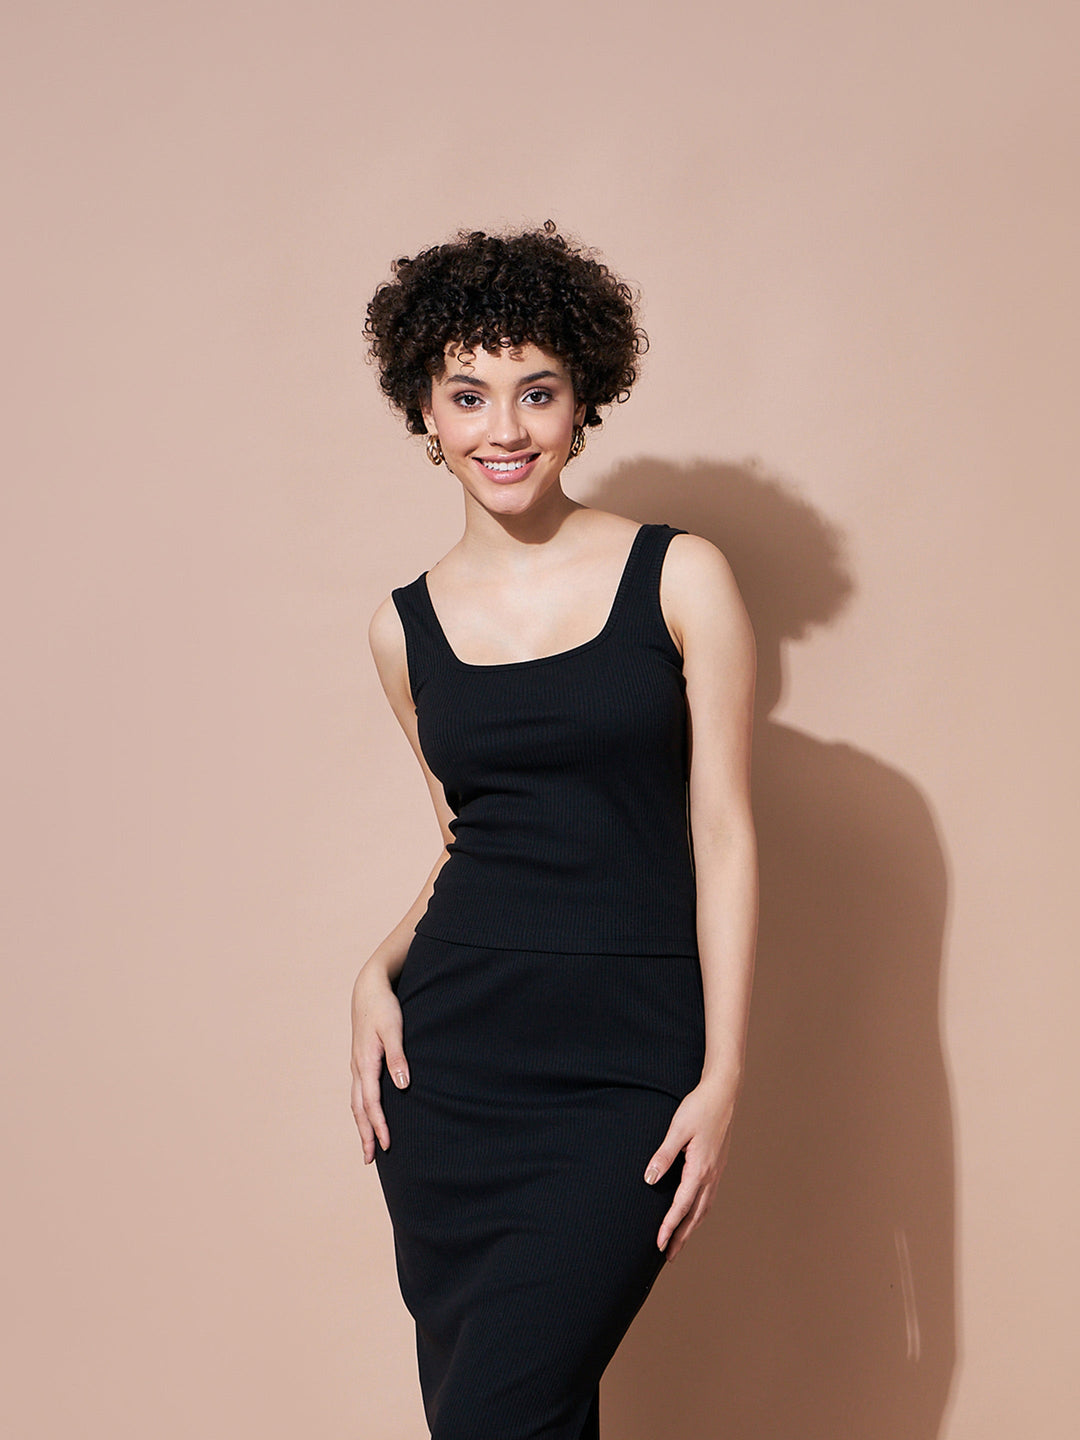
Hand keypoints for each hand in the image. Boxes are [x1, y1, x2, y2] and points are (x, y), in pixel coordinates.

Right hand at [350, 964, 409, 1163]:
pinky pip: (359, 1092)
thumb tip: (403, 1086)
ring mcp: (357, 1065)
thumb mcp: (393, 1029)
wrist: (368, 988)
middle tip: (370, 1159)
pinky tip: (368, 1115)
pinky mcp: (360, 1061)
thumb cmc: (384, 1008)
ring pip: (356, 1101)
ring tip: (367, 1145)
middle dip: (365, 1133)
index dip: (379, 1125)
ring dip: (362, 1124)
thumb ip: (398, 1057)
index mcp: (365, 1063)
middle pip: (359, 1108)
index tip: (387, 1144)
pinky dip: (362, 1109)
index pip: (371, 1102)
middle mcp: (357, 1067)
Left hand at [643, 1067, 740, 1259]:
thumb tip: (649, 1180)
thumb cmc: (698, 1108)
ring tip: (679, 1241)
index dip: (669, 1227)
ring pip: (704, 1208)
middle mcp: (711, 1175)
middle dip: (681, 1236)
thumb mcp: (677, 1129)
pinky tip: (694, 1214)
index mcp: (700, 1169)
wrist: (723, 1094)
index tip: (658, 1245)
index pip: (682, 1206)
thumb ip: (663, 1155)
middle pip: (695, 1215)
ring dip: (691, 1227)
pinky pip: (708, 1197)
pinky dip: (700, 1212)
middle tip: (668, 1256)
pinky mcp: (717, 1166)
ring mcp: (717, 1172)